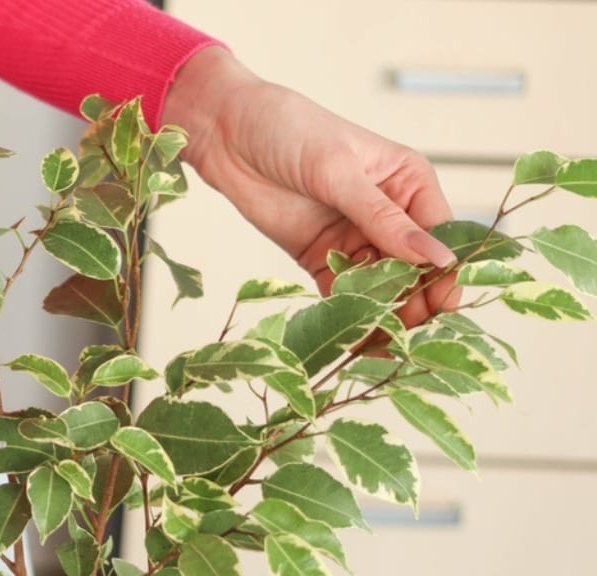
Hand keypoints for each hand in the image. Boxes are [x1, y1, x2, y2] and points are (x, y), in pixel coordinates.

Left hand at [162, 47, 459, 326]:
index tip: (444, 308)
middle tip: (411, 337)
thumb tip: (436, 258)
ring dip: (384, 315)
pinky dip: (350, 317)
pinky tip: (354, 342)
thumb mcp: (338, 172)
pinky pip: (344, 294)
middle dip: (416, 302)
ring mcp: (355, 238)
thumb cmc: (290, 131)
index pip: (440, 235)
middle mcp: (390, 214)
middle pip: (414, 269)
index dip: (445, 273)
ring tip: (385, 347)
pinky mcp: (321, 258)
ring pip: (381, 287)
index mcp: (409, 183)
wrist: (227, 134)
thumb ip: (382, 218)